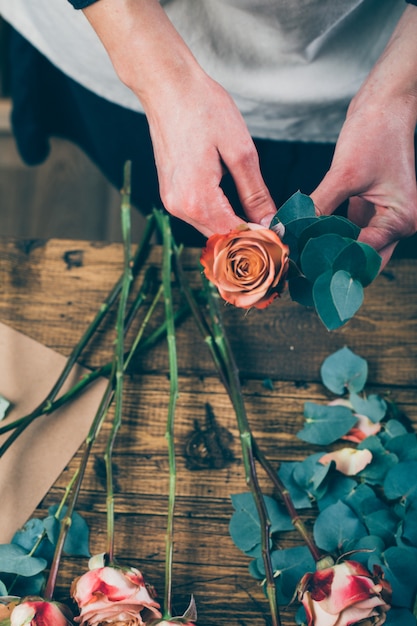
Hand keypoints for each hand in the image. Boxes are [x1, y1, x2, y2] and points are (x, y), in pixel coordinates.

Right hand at [83, 0, 275, 237]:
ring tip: (263, 225)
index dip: (261, 240)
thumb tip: (269, 220)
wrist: (166, 86)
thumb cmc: (203, 109)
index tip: (283, 240)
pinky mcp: (170, 192)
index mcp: (197, 199)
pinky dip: (219, 219)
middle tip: (277, 235)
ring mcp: (171, 200)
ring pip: (209, 230)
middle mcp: (180, 206)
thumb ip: (255, 192)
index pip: (235, 235)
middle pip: (220, 239)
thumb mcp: (240, 151)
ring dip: (233, 231)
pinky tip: (239, 212)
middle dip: (248, 241)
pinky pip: (198, 216)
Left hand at [310, 97, 416, 267]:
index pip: (364, 254)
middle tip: (305, 275)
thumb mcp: (344, 174)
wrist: (385, 104)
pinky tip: (310, 242)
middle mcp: (397, 223)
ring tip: (304, 261)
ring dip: (333, 253)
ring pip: (356, 248)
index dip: (334, 263)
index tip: (306, 270)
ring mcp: (385, 217)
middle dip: (336, 267)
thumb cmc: (375, 133)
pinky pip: (350, 232)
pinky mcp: (370, 209)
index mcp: (400, 220)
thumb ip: (318, 207)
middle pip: (364, 259)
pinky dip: (332, 238)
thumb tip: (293, 230)